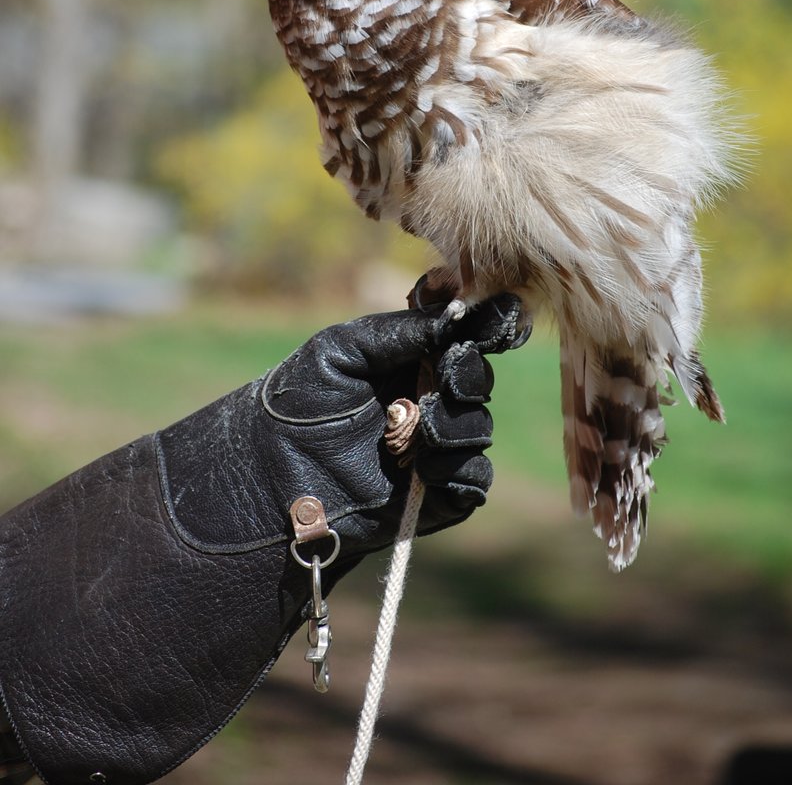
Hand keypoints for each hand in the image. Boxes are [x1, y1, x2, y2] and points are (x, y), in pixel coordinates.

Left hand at [260, 293, 527, 560]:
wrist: (271, 472)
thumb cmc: (298, 401)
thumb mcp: (342, 349)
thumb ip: (401, 332)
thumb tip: (458, 317)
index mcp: (414, 360)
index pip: (467, 339)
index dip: (489, 328)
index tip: (499, 320)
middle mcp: (431, 400)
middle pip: (480, 381)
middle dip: (469, 376)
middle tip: (446, 378)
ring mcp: (436, 448)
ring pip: (479, 429)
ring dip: (456, 425)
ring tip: (418, 429)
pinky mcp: (437, 494)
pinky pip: (474, 479)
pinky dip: (457, 468)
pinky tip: (424, 467)